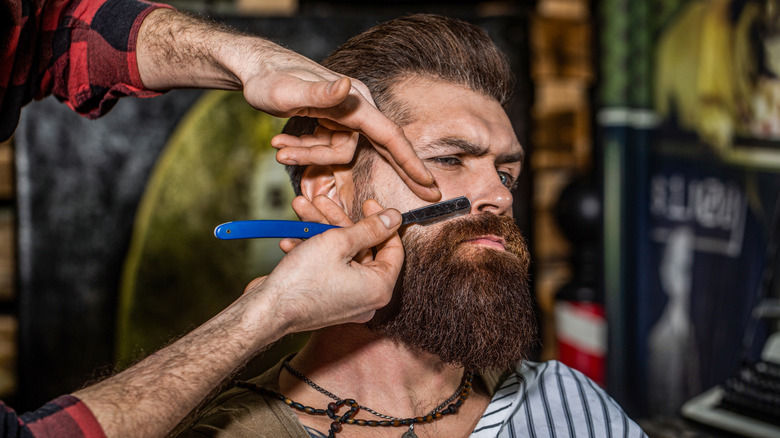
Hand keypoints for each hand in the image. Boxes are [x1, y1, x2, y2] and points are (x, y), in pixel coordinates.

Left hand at [239, 50, 439, 201]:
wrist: (255, 69)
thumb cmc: (270, 76)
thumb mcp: (289, 90)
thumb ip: (319, 93)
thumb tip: (345, 87)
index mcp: (354, 103)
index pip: (389, 135)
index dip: (410, 160)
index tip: (429, 181)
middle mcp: (355, 109)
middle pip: (384, 146)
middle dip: (401, 170)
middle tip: (429, 195)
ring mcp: (343, 117)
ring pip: (339, 153)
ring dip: (310, 155)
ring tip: (280, 147)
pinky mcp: (331, 123)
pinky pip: (325, 147)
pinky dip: (304, 149)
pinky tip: (282, 143)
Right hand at [244, 200, 402, 334]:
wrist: (266, 311)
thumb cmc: (302, 281)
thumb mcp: (339, 242)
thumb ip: (370, 228)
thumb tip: (394, 218)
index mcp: (378, 287)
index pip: (393, 248)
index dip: (381, 221)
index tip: (368, 203)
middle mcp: (366, 297)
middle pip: (361, 249)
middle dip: (337, 221)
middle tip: (323, 202)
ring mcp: (346, 300)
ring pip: (340, 255)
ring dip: (320, 231)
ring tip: (301, 210)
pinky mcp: (326, 300)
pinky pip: (327, 270)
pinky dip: (312, 252)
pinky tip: (291, 240)